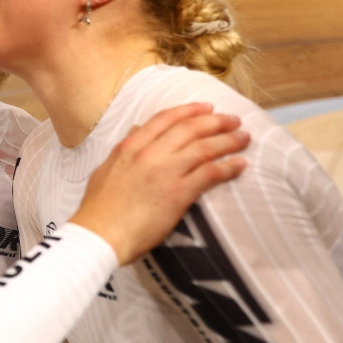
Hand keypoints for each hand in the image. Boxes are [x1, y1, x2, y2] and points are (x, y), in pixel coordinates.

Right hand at [70, 103, 248, 264]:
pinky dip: (228, 167)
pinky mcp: (178, 194)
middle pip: (190, 129)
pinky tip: (240, 164)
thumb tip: (136, 131)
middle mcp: (149, 154)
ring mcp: (165, 172)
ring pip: (204, 148)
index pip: (165, 119)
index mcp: (130, 147)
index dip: (189, 110)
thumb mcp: (106, 170)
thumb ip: (124, 149)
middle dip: (215, 121)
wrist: (100, 234)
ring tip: (243, 138)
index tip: (206, 107)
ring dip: (228, 140)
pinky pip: (210, 174)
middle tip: (233, 120)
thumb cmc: (99, 209)